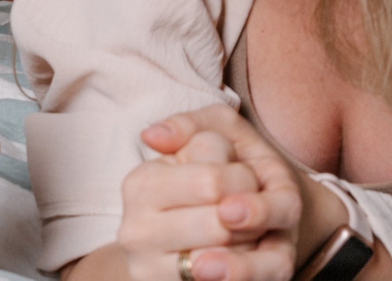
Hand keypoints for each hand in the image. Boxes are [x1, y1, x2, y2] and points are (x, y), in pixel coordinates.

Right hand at [118, 107, 307, 280]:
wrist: (230, 226)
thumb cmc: (222, 172)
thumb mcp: (216, 133)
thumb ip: (191, 125)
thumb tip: (152, 136)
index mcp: (140, 186)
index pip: (212, 182)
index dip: (243, 176)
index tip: (237, 172)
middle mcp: (137, 233)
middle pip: (222, 225)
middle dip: (252, 211)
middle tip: (244, 204)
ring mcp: (153, 273)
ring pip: (229, 263)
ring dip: (254, 242)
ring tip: (245, 230)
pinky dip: (251, 271)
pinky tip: (246, 258)